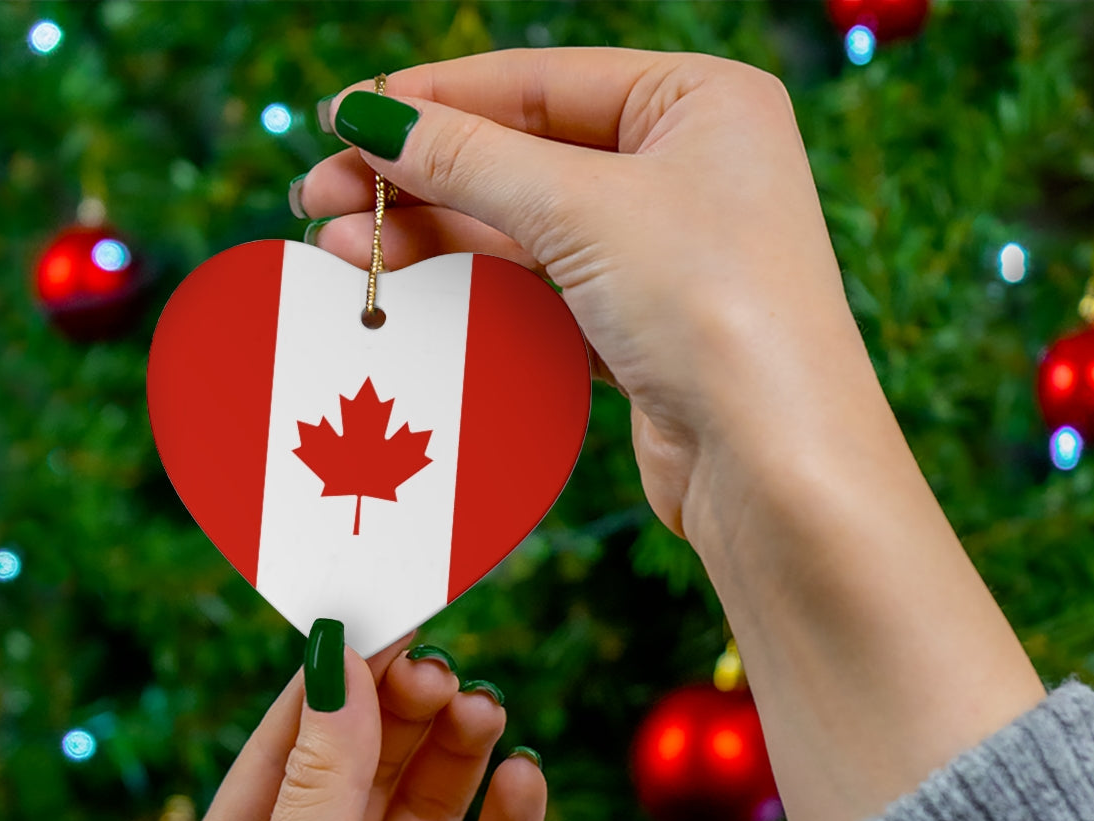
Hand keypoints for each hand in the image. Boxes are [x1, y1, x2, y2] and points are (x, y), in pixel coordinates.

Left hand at [164, 636, 545, 820]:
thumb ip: (322, 783)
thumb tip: (339, 657)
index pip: (290, 745)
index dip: (338, 677)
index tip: (388, 610)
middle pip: (367, 768)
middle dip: (404, 714)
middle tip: (444, 672)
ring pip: (429, 811)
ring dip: (458, 757)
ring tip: (486, 712)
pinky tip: (524, 781)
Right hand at [297, 47, 873, 544]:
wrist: (775, 466)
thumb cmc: (712, 309)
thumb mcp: (582, 209)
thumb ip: (469, 158)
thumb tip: (369, 117)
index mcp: (701, 102)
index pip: (540, 82)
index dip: (433, 99)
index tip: (342, 118)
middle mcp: (690, 170)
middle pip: (525, 157)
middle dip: (419, 179)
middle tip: (318, 199)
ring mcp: (667, 254)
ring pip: (528, 231)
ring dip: (435, 239)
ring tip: (340, 252)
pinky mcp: (645, 330)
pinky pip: (545, 293)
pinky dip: (478, 293)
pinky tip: (410, 294)